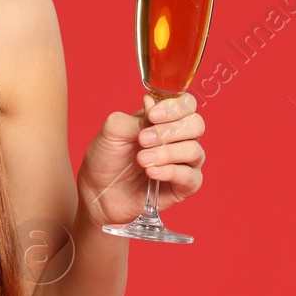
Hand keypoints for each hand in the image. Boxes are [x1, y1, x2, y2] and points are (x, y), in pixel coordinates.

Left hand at [77, 92, 206, 227]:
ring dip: (166, 153)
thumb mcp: (113, 131)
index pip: (186, 104)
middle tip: (143, 140)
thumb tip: (153, 104)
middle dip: (171, 130)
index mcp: (165, 119)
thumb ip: (137, 118)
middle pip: (196, 125)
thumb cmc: (106, 158)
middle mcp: (179, 138)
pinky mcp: (184, 186)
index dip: (174, 107)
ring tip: (141, 159)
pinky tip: (151, 172)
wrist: (98, 191)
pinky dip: (170, 172)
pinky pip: (190, 177)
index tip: (153, 115)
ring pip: (194, 151)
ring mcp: (184, 162)